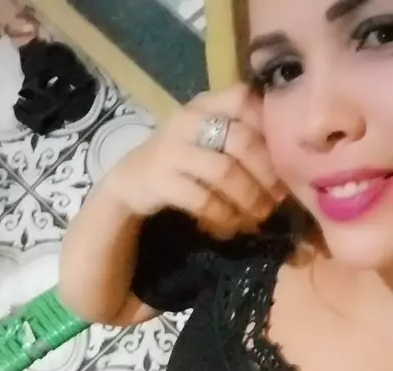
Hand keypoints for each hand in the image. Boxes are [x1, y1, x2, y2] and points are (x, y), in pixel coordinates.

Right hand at [106, 85, 286, 239]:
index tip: (284, 155)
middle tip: (278, 196)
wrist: (131, 182)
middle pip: (241, 140)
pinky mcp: (160, 180)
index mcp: (205, 104)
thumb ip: (241, 136)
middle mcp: (188, 120)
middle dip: (266, 172)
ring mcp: (171, 149)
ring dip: (249, 197)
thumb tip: (289, 161)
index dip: (269, 125)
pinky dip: (224, 214)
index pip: (244, 98)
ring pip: (224, 172)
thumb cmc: (181, 160)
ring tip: (261, 213)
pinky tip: (233, 223)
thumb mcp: (207, 137)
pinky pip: (203, 199)